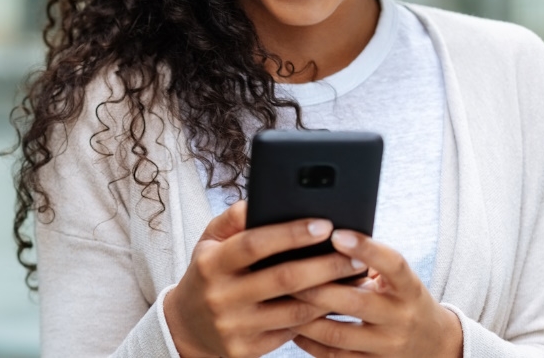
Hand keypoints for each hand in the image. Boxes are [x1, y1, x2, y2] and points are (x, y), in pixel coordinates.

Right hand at [163, 202, 366, 357]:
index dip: (291, 234)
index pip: (254, 244)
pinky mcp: (247, 349)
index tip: (324, 225)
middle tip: (355, 256)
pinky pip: (291, 332)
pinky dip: (316, 317)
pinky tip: (334, 303)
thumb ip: (233, 219)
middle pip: (284, 279)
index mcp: (211, 264)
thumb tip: (260, 200)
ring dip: (330, 295)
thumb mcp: (209, 242)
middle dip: (326, 266)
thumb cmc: (207, 274)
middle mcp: (221, 296)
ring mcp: (234, 326)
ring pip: (295, 310)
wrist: (187, 327)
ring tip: (353, 279)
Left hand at [290, 230, 463, 356]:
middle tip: (283, 271)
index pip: (392, 264)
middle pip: (355, 302)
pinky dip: (308, 343)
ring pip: (337, 334)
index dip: (366, 248)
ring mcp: (388, 346)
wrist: (433, 345)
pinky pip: (334, 357)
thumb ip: (370, 261)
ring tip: (278, 300)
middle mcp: (401, 318)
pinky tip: (290, 327)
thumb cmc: (401, 298)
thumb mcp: (398, 279)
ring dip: (303, 318)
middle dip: (316, 287)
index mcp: (409, 288)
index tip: (336, 234)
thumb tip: (323, 236)